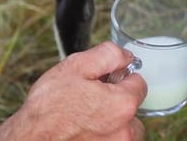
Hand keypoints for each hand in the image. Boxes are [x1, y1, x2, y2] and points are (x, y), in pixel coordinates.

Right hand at [0, 42, 146, 140]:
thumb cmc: (47, 109)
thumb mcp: (75, 68)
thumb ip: (108, 55)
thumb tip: (126, 55)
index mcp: (123, 104)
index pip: (139, 82)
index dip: (119, 78)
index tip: (102, 83)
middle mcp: (126, 130)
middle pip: (133, 107)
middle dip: (116, 101)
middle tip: (89, 101)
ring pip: (126, 127)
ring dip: (112, 122)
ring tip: (85, 119)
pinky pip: (115, 140)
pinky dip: (104, 136)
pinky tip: (84, 132)